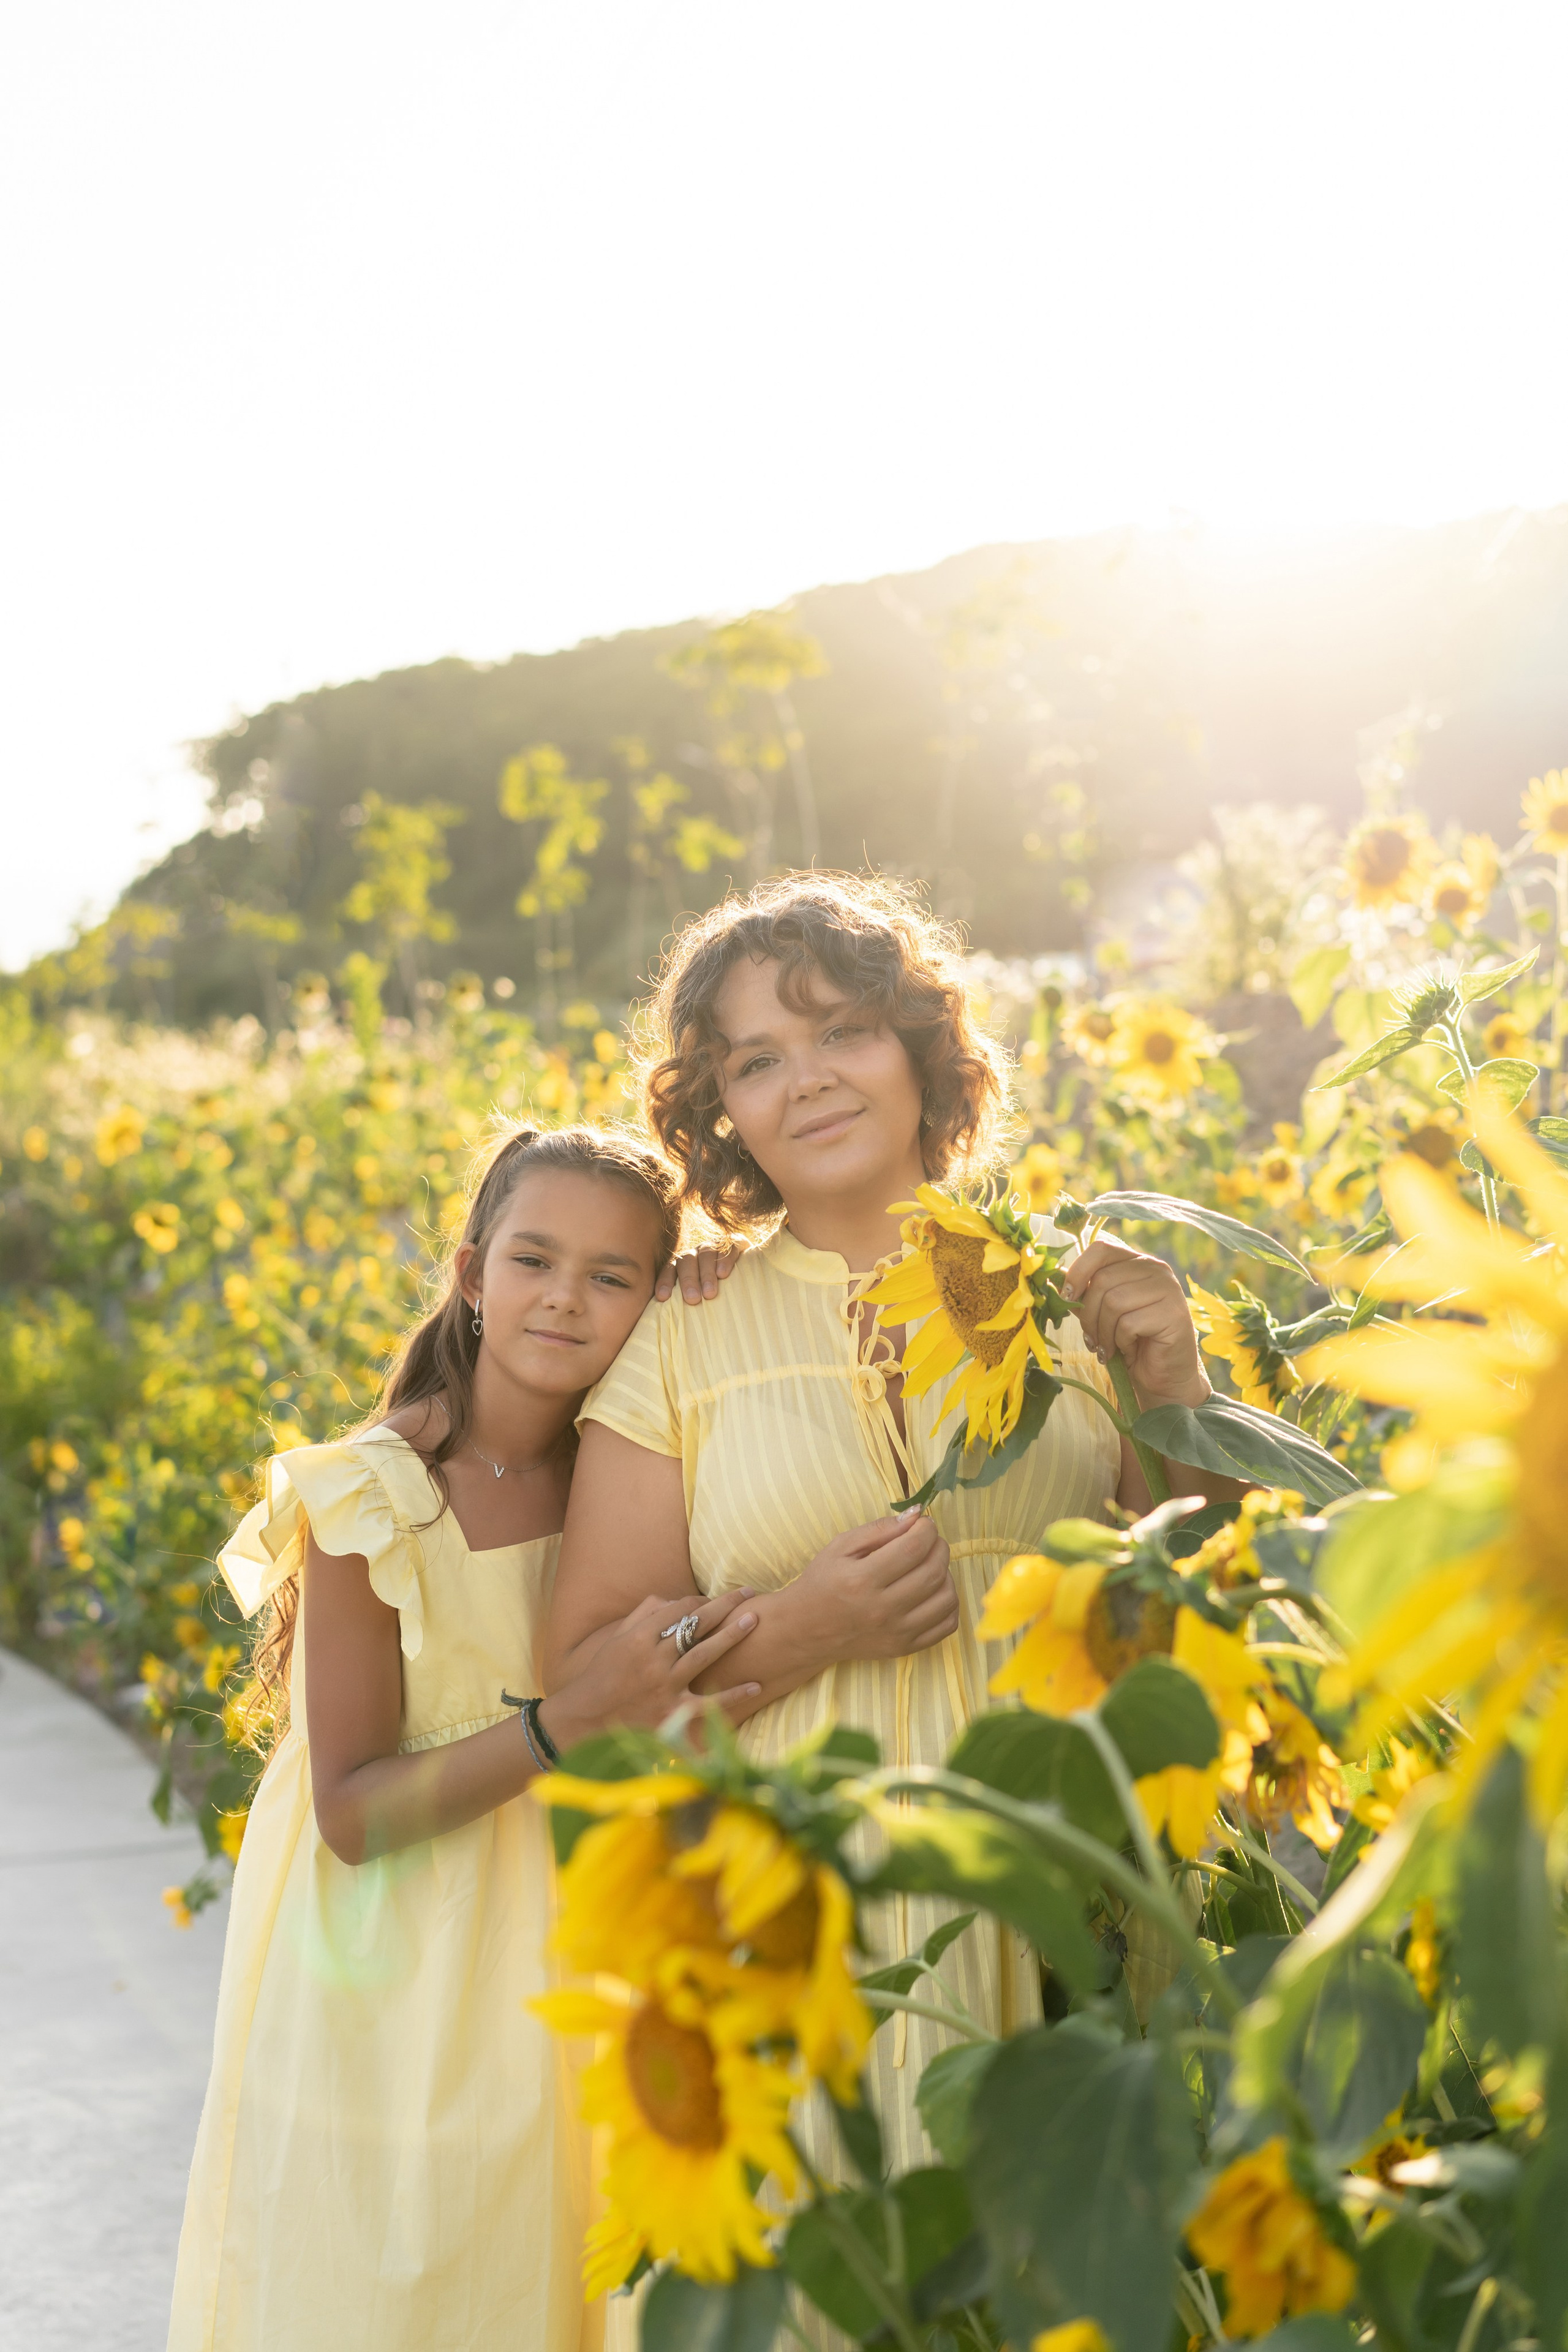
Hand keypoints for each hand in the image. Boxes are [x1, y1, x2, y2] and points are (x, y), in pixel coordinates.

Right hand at [541, 1589, 761, 1745]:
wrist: (583, 1721)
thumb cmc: (601, 1678)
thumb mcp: (615, 1641)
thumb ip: (642, 1616)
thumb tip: (672, 1600)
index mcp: (637, 1637)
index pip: (677, 1609)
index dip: (700, 1601)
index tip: (716, 1598)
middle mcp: (652, 1659)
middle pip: (696, 1625)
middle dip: (724, 1605)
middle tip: (747, 1593)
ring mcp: (663, 1686)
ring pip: (704, 1654)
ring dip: (731, 1635)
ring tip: (753, 1618)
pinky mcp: (671, 1713)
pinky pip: (708, 1702)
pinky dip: (733, 1694)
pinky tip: (756, 1685)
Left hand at [655, 1239, 746, 1304]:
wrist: (747, 1271)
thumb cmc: (718, 1292)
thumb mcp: (700, 1295)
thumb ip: (686, 1302)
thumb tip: (669, 1325)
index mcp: (683, 1264)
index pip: (669, 1270)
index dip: (665, 1282)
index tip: (663, 1298)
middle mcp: (696, 1253)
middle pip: (686, 1261)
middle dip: (688, 1280)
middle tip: (692, 1299)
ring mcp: (714, 1246)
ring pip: (705, 1254)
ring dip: (706, 1274)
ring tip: (710, 1293)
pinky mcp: (734, 1243)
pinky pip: (727, 1248)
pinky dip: (724, 1260)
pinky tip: (723, 1274)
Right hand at [793, 1510, 958, 1665]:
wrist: (808, 1629)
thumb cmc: (823, 1582)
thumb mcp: (840, 1546)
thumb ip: (879, 1528)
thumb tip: (916, 1515)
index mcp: (862, 1580)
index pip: (914, 1548)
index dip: (927, 1529)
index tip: (923, 1523)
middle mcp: (882, 1610)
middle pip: (934, 1571)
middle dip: (939, 1547)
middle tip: (928, 1540)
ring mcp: (896, 1633)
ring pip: (946, 1598)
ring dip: (946, 1574)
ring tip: (929, 1565)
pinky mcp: (905, 1648)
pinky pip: (947, 1624)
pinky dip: (948, 1603)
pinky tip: (932, 1591)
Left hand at [1059, 1235, 1209, 1409]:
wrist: (1164, 1375)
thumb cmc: (1131, 1342)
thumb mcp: (1103, 1314)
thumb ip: (1085, 1295)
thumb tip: (1054, 1281)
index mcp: (1138, 1262)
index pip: (1101, 1250)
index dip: (1077, 1272)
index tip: (1067, 1297)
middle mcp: (1156, 1269)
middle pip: (1103, 1280)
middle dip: (1088, 1315)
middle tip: (1091, 1339)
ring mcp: (1168, 1290)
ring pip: (1114, 1302)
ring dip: (1103, 1333)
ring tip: (1107, 1348)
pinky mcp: (1173, 1314)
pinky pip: (1129, 1324)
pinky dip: (1121, 1343)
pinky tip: (1128, 1352)